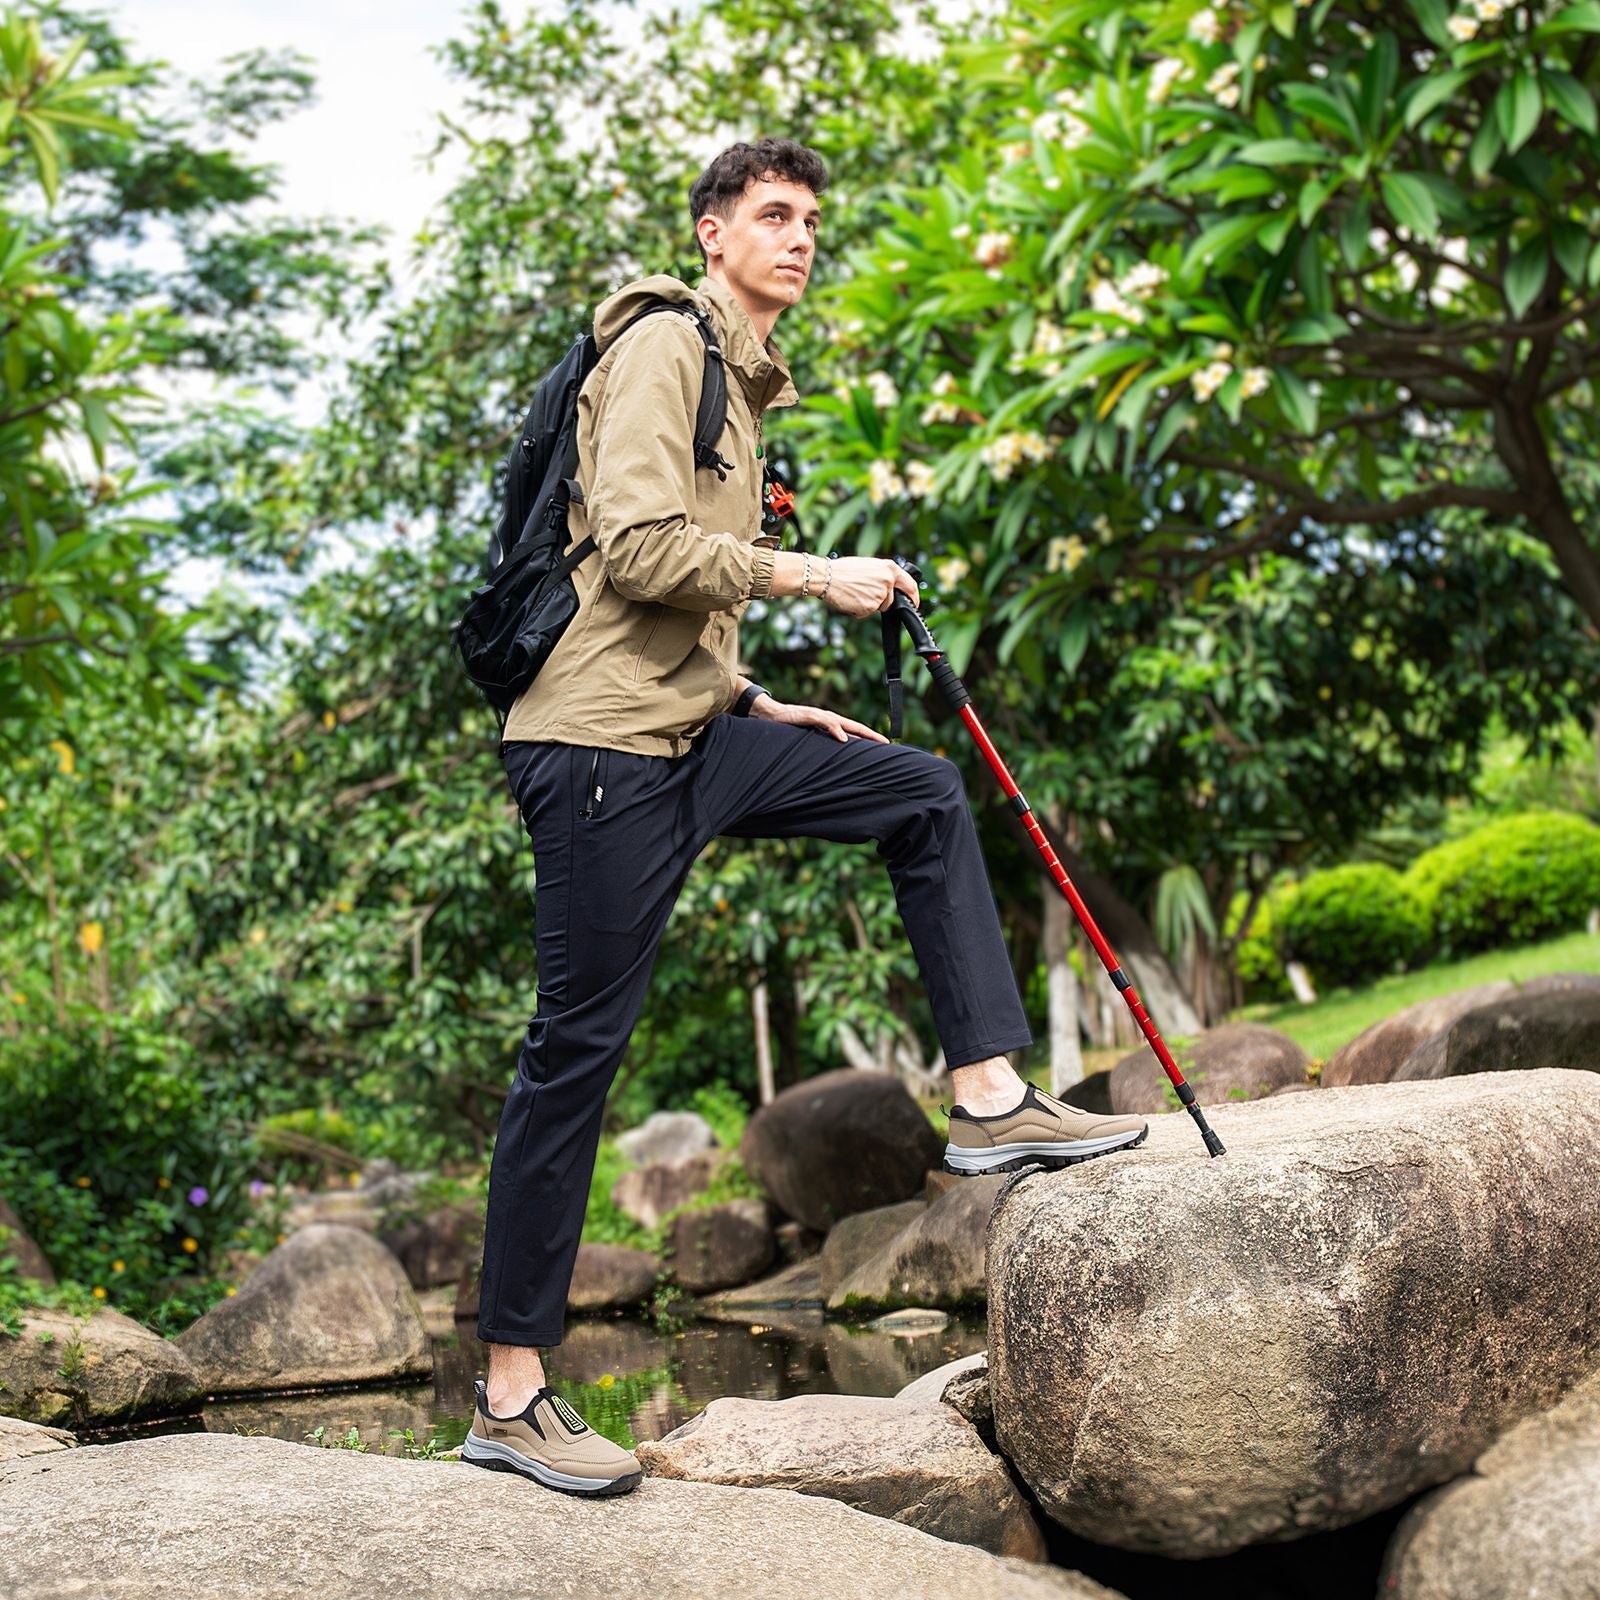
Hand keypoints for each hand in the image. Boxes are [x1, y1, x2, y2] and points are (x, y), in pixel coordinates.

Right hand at [752, 694, 888, 743]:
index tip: (884, 746)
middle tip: (886, 743)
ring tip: (873, 740)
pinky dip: (835, 729)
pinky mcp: (809, 715)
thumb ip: (823, 743)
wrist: (770, 714)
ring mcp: (820, 716)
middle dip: (871, 734)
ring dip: (859, 732)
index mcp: (830, 724)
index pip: (854, 731)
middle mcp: (829, 718)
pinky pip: (825, 722)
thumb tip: (837, 752)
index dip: (869, 738)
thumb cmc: (789, 726)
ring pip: (844, 723)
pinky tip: (843, 738)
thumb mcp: (809, 737)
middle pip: (855, 726)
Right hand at [816, 555, 919, 618]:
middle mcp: (888, 581)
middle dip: (881, 602)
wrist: (828, 577)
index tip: (914, 603)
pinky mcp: (870, 607)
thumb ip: (883, 575)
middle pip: (891, 601)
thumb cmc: (843, 570)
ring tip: (855, 592)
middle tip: (864, 593)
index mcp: (889, 568)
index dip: (913, 597)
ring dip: (868, 605)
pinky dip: (859, 610)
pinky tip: (851, 599)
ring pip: (879, 608)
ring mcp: (880, 595)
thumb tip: (889, 586)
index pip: (910, 585)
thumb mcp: (869, 566)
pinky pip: (867, 613)